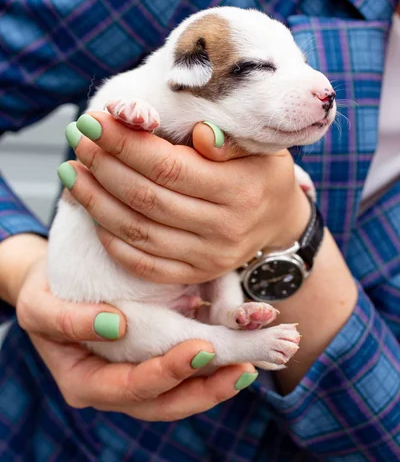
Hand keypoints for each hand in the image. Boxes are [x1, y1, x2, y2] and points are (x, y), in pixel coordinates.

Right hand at [15, 255, 255, 420]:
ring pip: (177, 393)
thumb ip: (67, 320)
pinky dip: (207, 364)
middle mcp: (112, 388)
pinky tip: (232, 350)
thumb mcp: (38, 306)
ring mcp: (131, 375)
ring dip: (213, 382)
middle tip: (242, 368)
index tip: (199, 348)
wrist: (47, 287)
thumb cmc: (41, 296)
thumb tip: (116, 324)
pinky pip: (179, 370)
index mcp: (84, 383)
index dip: (166, 372)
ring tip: (248, 365)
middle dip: (204, 389)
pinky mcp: (147, 356)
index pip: (130, 388)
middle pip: (163, 403)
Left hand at [60, 113, 310, 283]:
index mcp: (239, 190)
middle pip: (147, 198)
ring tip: (72, 171)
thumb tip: (199, 134)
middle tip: (78, 138)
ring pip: (138, 231)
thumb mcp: (260, 146)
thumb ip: (229, 140)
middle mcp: (223, 229)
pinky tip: (92, 211)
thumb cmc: (261, 172)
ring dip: (96, 200)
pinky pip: (143, 263)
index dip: (126, 144)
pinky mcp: (194, 274)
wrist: (278, 220)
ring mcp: (207, 258)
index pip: (168, 166)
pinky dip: (111, 239)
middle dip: (104, 165)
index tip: (95, 120)